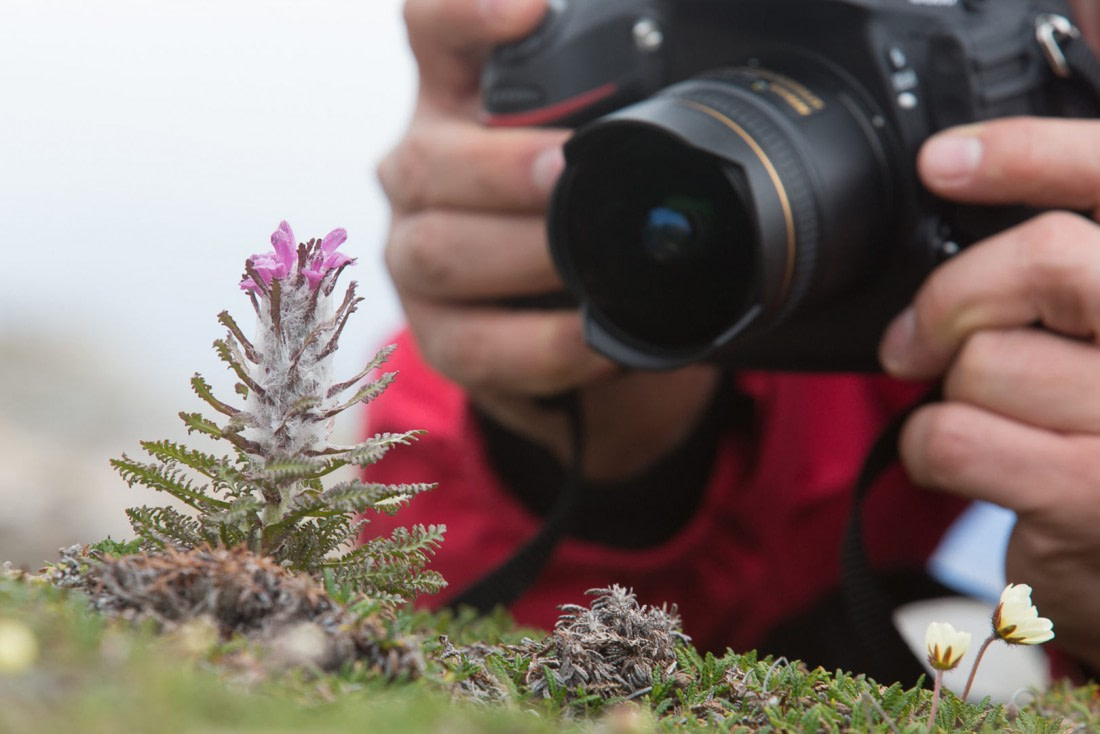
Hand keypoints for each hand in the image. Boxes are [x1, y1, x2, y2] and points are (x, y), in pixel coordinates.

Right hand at [377, 0, 717, 479]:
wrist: (562, 326)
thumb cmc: (579, 217)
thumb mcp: (596, 155)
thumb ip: (618, 117)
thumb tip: (706, 89)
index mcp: (459, 103)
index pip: (435, 33)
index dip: (467, 12)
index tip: (528, 10)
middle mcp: (421, 173)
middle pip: (428, 161)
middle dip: (502, 170)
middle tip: (565, 172)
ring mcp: (415, 255)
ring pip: (438, 254)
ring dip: (521, 260)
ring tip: (586, 270)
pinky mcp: (434, 335)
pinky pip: (473, 346)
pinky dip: (542, 347)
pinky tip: (594, 342)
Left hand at [880, 117, 1099, 669]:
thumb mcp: (1095, 337)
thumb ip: (1061, 269)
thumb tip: (976, 171)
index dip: (1028, 153)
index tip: (941, 163)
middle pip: (1048, 259)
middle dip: (956, 296)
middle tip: (917, 340)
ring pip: (987, 358)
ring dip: (953, 393)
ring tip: (991, 420)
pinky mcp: (1093, 494)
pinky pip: (954, 435)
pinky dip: (929, 448)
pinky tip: (961, 462)